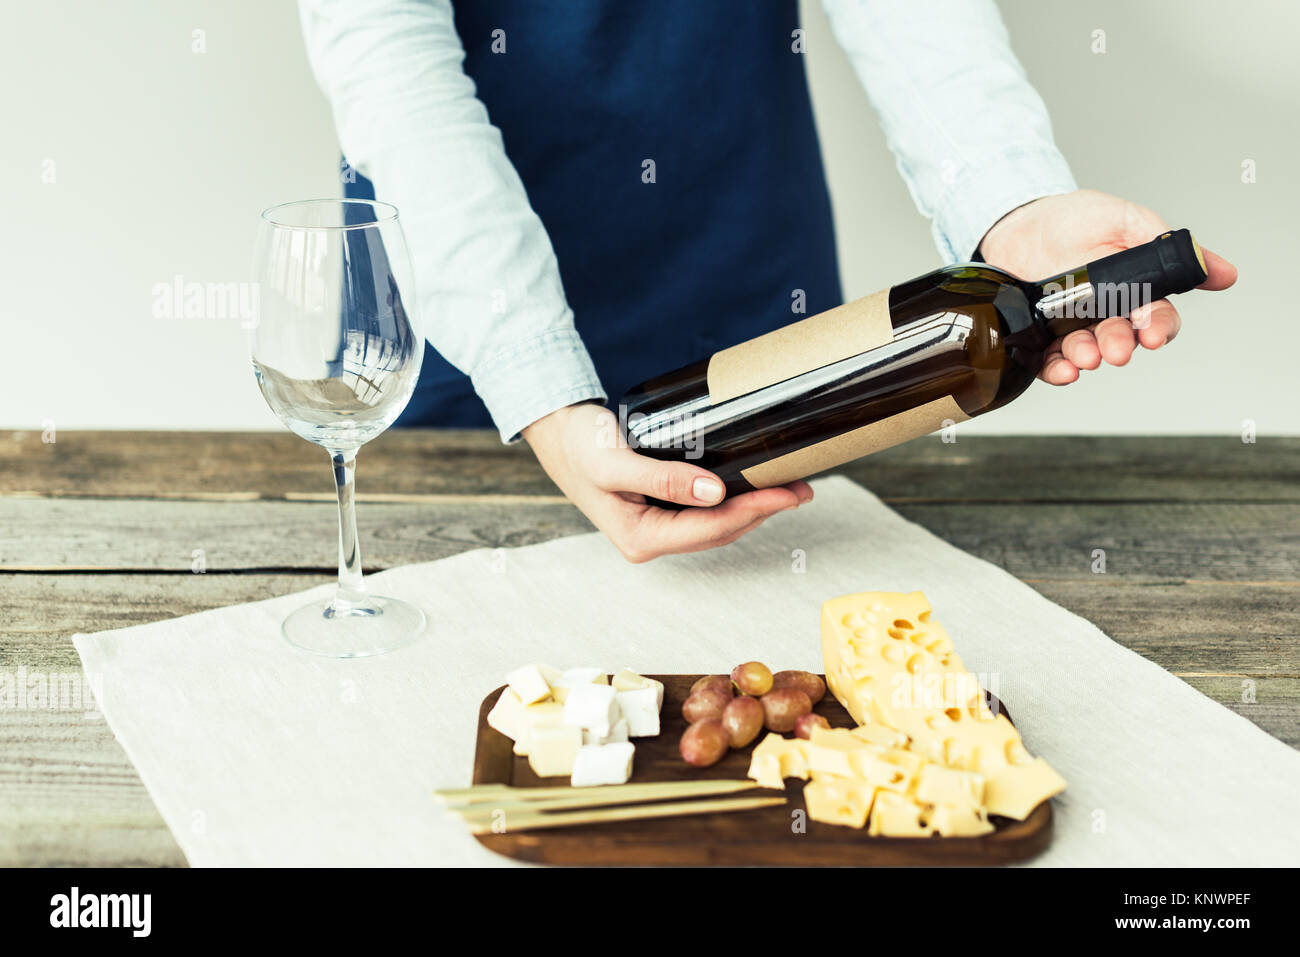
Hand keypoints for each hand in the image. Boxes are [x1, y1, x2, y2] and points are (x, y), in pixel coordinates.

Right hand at [522, 402, 812, 562]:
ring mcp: (656, 528)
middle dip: (762, 511)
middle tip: (801, 488)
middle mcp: (651, 540)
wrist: (558, 435)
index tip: (785, 493)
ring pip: (716, 525)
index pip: (711, 529)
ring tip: (788, 488)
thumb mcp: (616, 461)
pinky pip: (706, 512)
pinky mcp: (661, 511)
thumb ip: (663, 479)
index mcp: (641, 538)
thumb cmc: (580, 446)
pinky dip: (733, 499)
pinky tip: (752, 486)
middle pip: (720, 532)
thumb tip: (714, 493)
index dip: (753, 511)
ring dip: (753, 507)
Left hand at [978, 189, 1236, 383]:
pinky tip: (1065, 369)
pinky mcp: (1039, 333)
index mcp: (1134, 290)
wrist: (1022, 220)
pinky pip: (1049, 361)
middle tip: (1117, 348)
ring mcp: (1071, 325)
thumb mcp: (1128, 222)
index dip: (1158, 328)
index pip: (1156, 318)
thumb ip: (1167, 247)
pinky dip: (1058, 370)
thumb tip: (1224, 273)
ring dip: (1089, 357)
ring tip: (1086, 355)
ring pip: (1087, 352)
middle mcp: (1105, 313)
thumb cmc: (1076, 219)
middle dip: (1120, 345)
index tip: (1153, 335)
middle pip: (1122, 338)